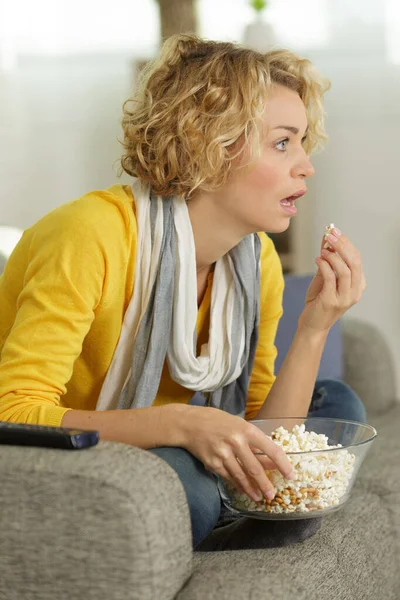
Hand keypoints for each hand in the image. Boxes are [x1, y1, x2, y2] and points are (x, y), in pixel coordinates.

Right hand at [180, 406, 294, 501]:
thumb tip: (270, 460)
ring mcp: (223, 454)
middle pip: (255, 469)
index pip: (271, 450)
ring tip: (259, 497)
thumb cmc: (217, 421)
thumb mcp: (239, 425)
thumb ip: (253, 441)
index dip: (283, 464)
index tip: (290, 475)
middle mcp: (236, 442)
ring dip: (252, 489)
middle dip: (266, 484)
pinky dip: (237, 485)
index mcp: (246, 430)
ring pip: (242, 477)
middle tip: (272, 495)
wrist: (189, 423)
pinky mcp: (213, 463)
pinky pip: (229, 477)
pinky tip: (243, 490)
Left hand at [298, 227, 366, 332]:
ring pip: (345, 270)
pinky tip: (317, 259)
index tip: (334, 230)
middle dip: (342, 245)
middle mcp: (355, 291)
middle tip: (331, 234)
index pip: (357, 259)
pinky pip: (331, 278)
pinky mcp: (332, 301)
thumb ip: (328, 261)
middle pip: (354, 262)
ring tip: (322, 250)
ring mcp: (345, 297)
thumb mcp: (324, 278)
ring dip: (333, 256)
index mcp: (358, 284)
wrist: (312, 325)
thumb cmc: (318, 301)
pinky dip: (324, 265)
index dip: (346, 243)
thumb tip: (327, 239)